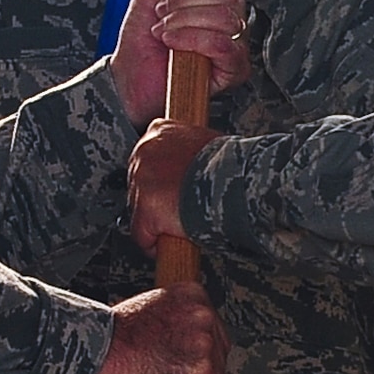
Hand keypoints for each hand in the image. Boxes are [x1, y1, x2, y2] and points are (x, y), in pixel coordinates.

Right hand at [88, 281, 229, 373]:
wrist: (95, 349)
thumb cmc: (112, 335)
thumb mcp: (152, 312)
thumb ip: (176, 325)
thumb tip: (185, 348)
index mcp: (193, 296)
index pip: (213, 333)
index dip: (201, 357)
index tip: (190, 368)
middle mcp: (203, 317)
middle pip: (218, 358)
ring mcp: (203, 346)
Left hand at [111, 0, 251, 125]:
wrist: (129, 77)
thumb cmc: (142, 38)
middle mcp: (232, 17)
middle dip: (184, 1)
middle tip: (162, 13)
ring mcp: (235, 44)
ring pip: (225, 17)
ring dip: (183, 21)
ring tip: (164, 30)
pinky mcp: (233, 69)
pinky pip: (222, 44)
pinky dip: (191, 39)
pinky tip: (172, 42)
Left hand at [129, 119, 220, 255]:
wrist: (234, 181)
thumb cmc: (229, 165)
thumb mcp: (206, 143)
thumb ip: (186, 151)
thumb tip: (189, 163)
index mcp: (160, 131)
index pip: (148, 156)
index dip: (161, 176)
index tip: (170, 186)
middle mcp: (144, 152)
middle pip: (140, 183)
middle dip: (156, 198)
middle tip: (178, 206)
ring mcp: (141, 182)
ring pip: (140, 210)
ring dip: (158, 220)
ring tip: (182, 221)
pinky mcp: (145, 210)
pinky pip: (143, 235)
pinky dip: (155, 242)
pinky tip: (173, 238)